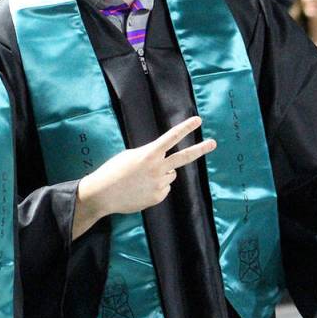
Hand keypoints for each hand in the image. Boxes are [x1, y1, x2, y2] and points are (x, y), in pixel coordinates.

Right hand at [73, 116, 215, 238]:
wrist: (102, 194)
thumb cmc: (113, 172)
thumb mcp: (130, 156)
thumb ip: (150, 157)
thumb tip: (165, 165)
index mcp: (149, 154)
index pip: (171, 137)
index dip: (185, 128)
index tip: (197, 120)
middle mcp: (157, 168)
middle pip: (183, 157)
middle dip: (200, 149)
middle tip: (213, 143)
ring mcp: (159, 183)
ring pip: (170, 175)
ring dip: (161, 175)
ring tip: (141, 179)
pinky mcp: (158, 197)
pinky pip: (164, 188)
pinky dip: (156, 188)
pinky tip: (140, 189)